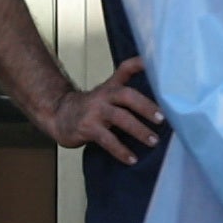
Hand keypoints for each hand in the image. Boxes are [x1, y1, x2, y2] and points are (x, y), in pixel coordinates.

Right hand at [41, 59, 165, 164]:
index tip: (153, 63)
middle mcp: (104, 95)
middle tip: (163, 119)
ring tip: (153, 141)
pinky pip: (108, 140)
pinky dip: (121, 151)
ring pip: (120, 118)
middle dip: (146, 106)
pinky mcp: (88, 128)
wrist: (59, 115)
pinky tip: (132, 159)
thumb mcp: (107, 92)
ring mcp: (95, 111)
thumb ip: (127, 89)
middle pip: (127, 95)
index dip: (139, 64)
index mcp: (111, 87)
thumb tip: (157, 93)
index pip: (125, 69)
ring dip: (138, 130)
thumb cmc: (91, 107)